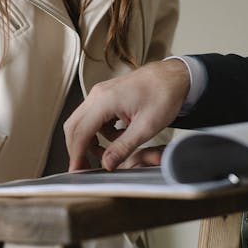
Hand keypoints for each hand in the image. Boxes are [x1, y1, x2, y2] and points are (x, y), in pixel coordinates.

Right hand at [64, 58, 189, 171]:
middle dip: (78, 148)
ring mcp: (101, 93)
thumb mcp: (146, 128)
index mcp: (104, 101)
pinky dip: (102, 131)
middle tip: (86, 167)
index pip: (80, 132)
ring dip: (92, 140)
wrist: (173, 76)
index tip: (77, 171)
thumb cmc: (163, 95)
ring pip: (84, 121)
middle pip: (75, 126)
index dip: (76, 155)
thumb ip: (123, 147)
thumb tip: (106, 163)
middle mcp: (98, 94)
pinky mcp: (107, 95)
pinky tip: (119, 136)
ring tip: (112, 151)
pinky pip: (95, 116)